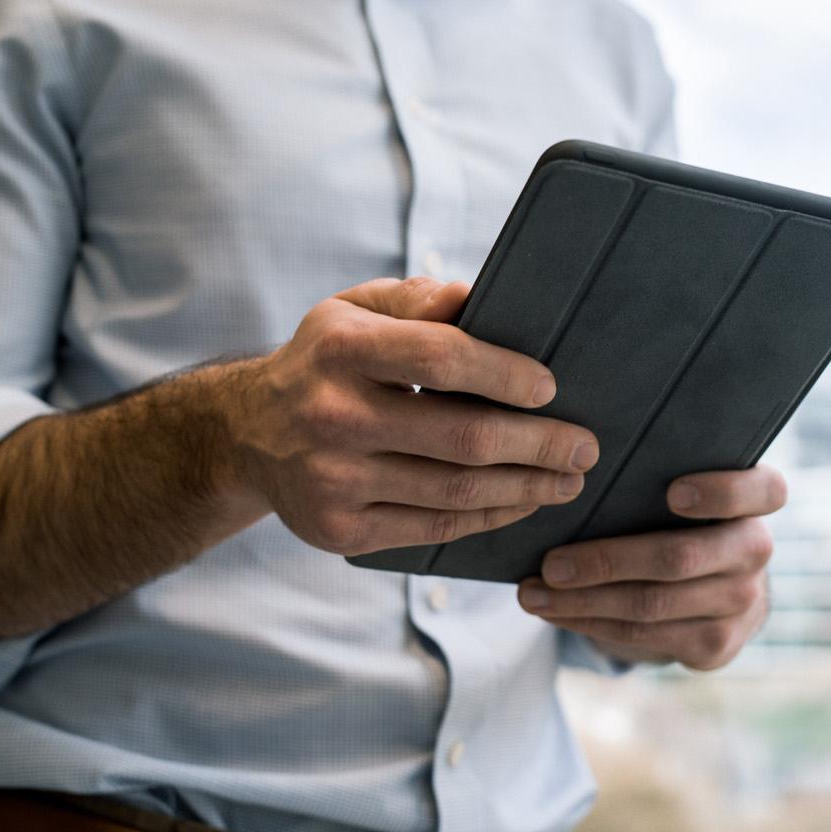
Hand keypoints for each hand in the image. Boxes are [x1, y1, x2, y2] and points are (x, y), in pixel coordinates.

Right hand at [225, 276, 600, 555]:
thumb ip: (417, 301)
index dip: (504, 374)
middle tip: (585, 446)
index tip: (551, 388)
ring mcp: (334, 481)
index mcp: (340, 349)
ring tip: (568, 479)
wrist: (245, 435)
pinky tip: (522, 502)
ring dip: (527, 487)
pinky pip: (434, 528)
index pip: (440, 358)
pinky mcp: (340, 531)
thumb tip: (480, 300)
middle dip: (538, 444)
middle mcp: (332, 417)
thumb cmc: (325, 362)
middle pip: (461, 437)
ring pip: (456, 491)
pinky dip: (489, 517)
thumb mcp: (353, 310)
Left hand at [516, 464, 785, 670]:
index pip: (763, 491)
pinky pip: (643, 635)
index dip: (721, 493)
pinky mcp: (715, 646)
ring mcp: (740, 603)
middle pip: (681, 558)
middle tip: (551, 563)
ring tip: (533, 593)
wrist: (709, 587)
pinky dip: (589, 622)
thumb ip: (652, 475)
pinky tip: (554, 612)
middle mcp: (756, 551)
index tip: (672, 492)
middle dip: (607, 562)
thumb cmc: (676, 519)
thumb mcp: (677, 490)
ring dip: (582, 601)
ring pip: (652, 604)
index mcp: (756, 500)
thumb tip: (570, 469)